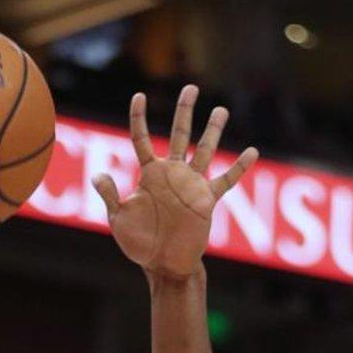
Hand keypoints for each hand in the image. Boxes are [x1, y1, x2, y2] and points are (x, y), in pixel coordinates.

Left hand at [93, 86, 257, 280]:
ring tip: (221, 109)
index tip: (139, 96)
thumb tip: (100, 174)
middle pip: (179, 134)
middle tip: (191, 87)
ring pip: (204, 150)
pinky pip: (226, 180)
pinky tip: (252, 151)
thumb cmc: (139, 243)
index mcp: (149, 174)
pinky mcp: (207, 199)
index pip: (142, 138)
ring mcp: (191, 184)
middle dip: (185, 111)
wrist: (163, 264)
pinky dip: (239, 167)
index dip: (139, 117)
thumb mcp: (118, 218)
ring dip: (213, 130)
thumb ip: (111, 195)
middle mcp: (172, 174)